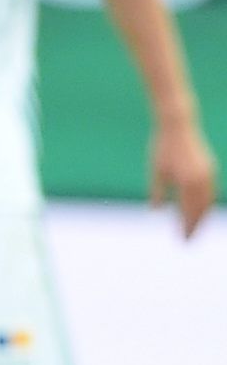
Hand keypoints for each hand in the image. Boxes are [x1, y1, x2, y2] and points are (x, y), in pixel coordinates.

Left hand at [151, 118, 216, 237]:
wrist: (178, 125)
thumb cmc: (162, 148)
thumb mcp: (156, 171)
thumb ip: (157, 192)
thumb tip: (155, 210)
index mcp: (187, 181)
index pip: (188, 211)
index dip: (187, 226)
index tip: (183, 240)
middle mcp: (201, 179)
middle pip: (201, 209)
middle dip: (195, 225)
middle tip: (188, 239)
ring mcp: (208, 173)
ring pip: (208, 201)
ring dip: (202, 215)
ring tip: (194, 227)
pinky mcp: (210, 168)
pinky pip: (210, 192)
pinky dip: (205, 203)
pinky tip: (199, 210)